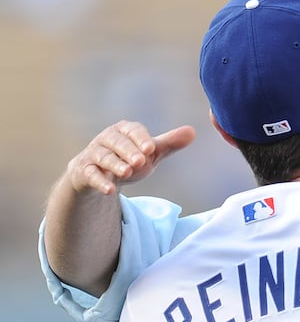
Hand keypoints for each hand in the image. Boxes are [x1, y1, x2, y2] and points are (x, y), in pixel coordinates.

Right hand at [64, 120, 195, 194]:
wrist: (99, 174)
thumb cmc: (128, 159)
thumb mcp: (149, 153)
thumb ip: (169, 144)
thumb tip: (192, 132)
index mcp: (124, 131)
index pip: (132, 130)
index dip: (141, 138)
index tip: (151, 148)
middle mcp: (106, 139)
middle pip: (116, 142)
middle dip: (128, 151)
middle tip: (141, 161)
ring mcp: (93, 155)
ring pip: (103, 158)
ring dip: (115, 164)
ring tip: (127, 172)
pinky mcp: (85, 172)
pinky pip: (90, 175)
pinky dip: (100, 182)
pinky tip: (110, 191)